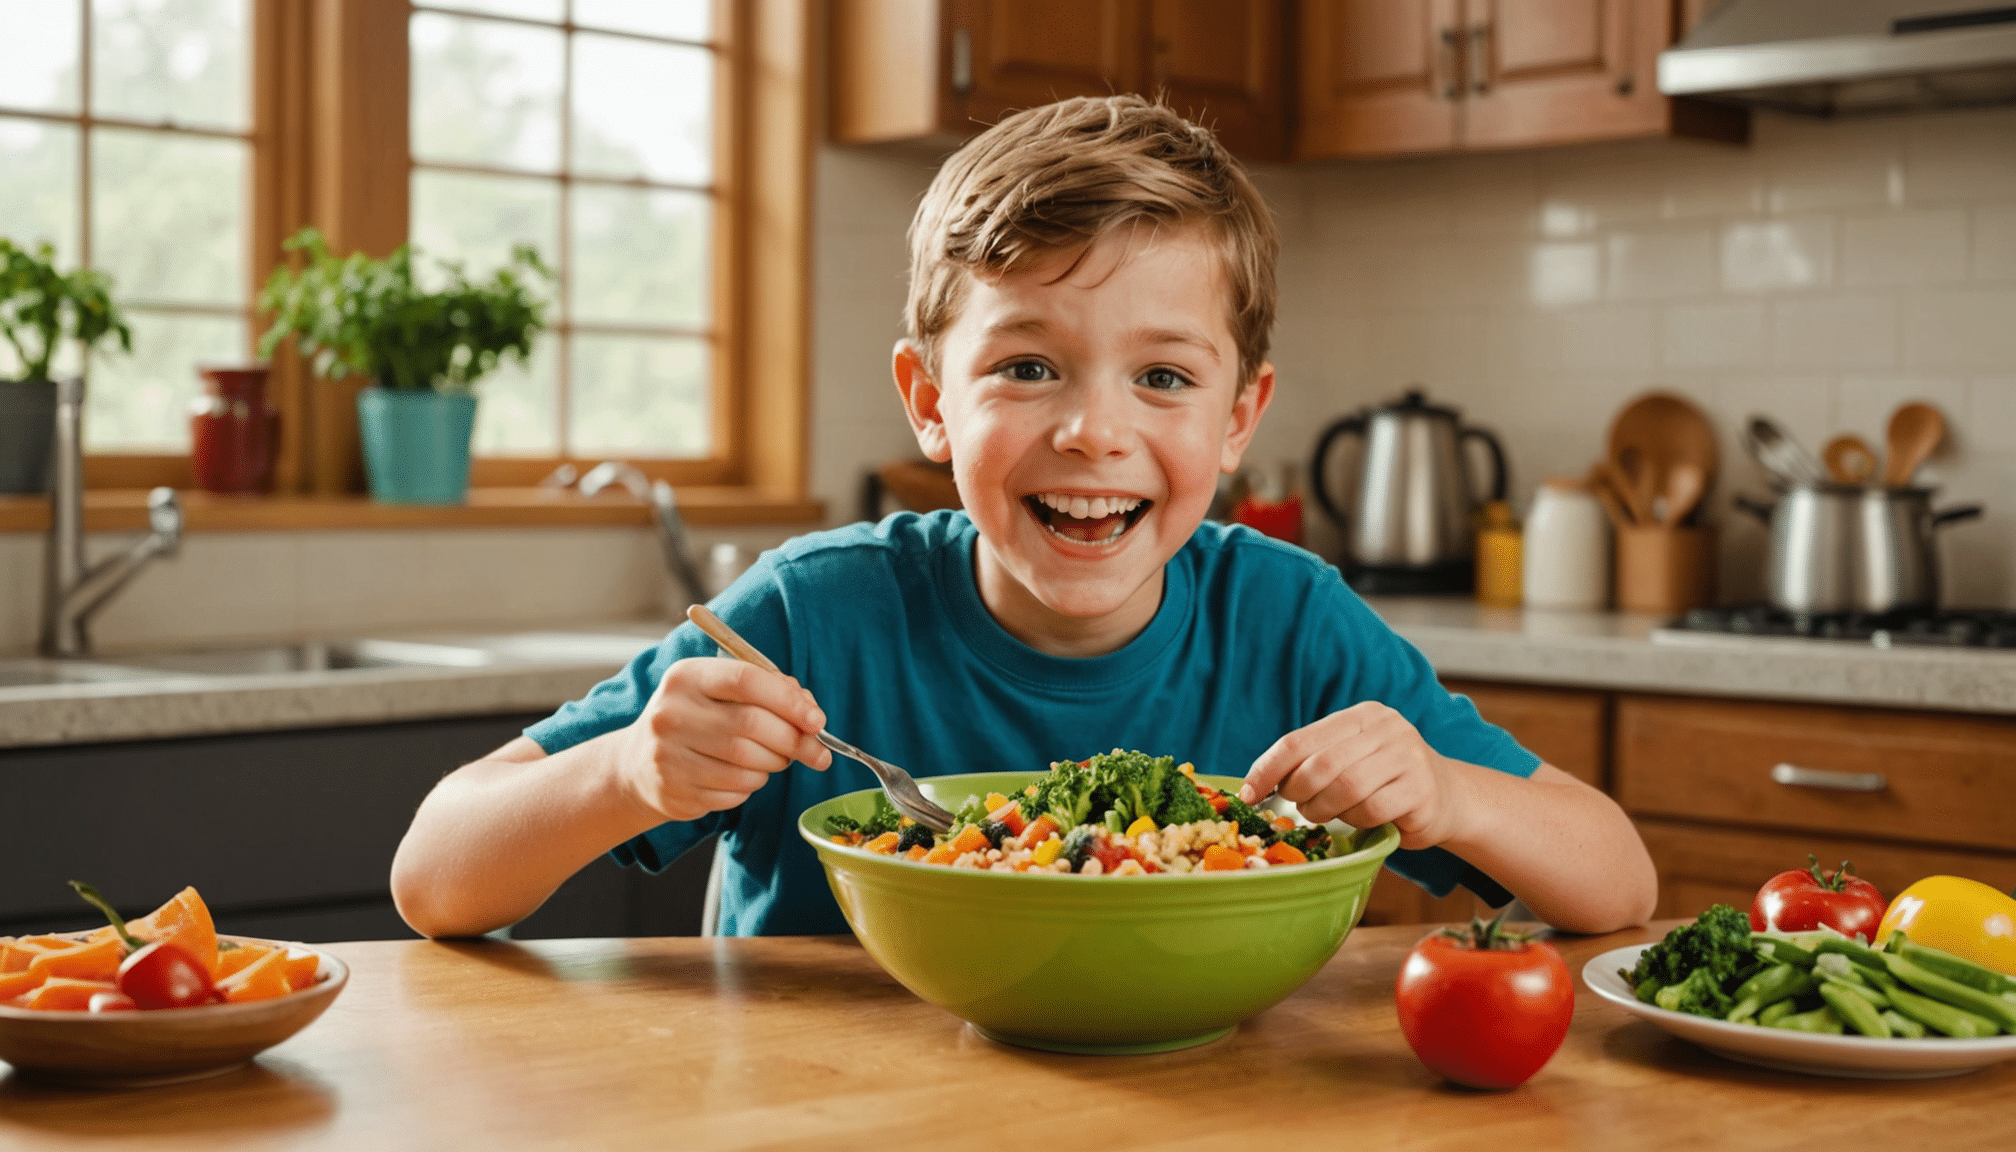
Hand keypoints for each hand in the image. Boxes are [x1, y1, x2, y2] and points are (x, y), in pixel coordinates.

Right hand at [616, 657, 832, 821]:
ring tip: (772, 759)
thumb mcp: (721, 693)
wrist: (637, 764)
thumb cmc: (696, 720)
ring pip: (747, 764)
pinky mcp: (674, 791)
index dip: (790, 701)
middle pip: (751, 726)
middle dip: (793, 740)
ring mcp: (668, 755)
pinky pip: (735, 791)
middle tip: (813, 750)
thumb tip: (811, 714)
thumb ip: (769, 692)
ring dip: (773, 765)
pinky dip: (752, 785)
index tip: (817, 720)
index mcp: (687, 677)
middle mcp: (672, 713)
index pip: (747, 681)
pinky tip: (742, 775)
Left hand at [1239, 702, 1467, 848]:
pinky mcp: (1420, 790)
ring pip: (1344, 789)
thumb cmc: (1385, 780)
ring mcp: (1407, 757)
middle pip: (1319, 766)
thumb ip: (1313, 761)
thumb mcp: (1351, 757)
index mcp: (1360, 715)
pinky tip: (1359, 820)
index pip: (1298, 740)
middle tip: (1297, 808)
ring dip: (1324, 811)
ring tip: (1326, 815)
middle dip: (1298, 794)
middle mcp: (1386, 728)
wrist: (1449, 797)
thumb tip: (1255, 786)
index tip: (1247, 794)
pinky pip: (1370, 810)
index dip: (1266, 769)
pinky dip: (1355, 821)